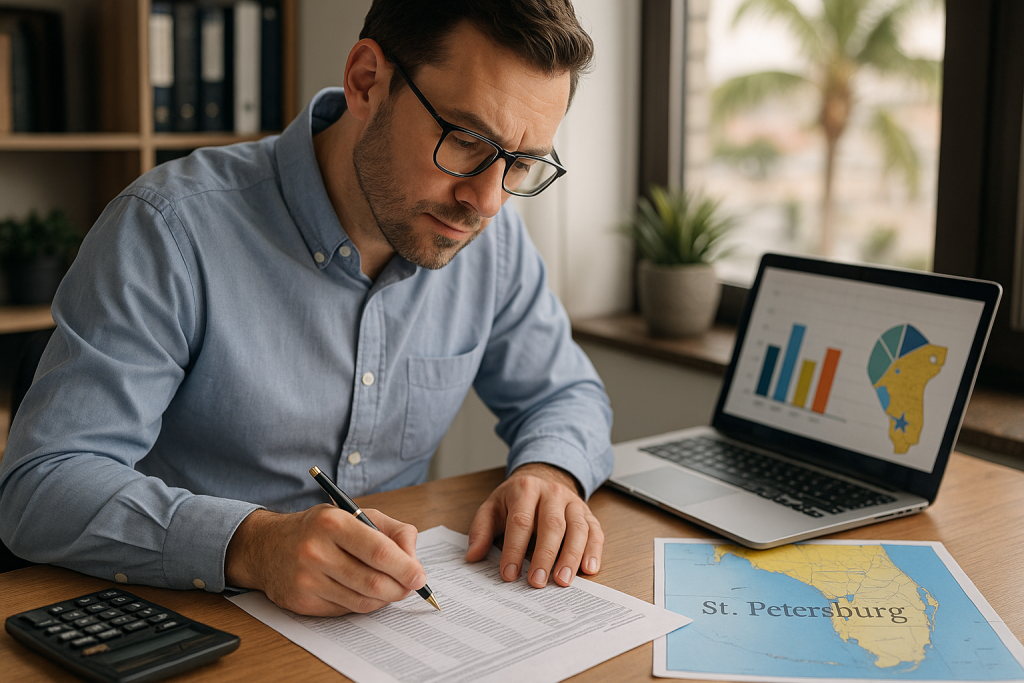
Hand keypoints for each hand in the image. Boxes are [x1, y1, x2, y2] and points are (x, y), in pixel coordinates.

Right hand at [225, 506, 425, 615]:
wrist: (268, 546)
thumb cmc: (320, 528)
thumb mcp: (356, 515)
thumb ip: (392, 531)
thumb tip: (414, 560)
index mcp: (333, 522)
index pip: (379, 551)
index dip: (405, 568)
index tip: (420, 577)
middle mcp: (316, 551)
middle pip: (373, 582)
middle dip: (400, 588)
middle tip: (410, 587)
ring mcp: (306, 580)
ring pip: (362, 602)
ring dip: (384, 599)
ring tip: (390, 588)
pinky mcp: (301, 603)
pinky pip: (345, 611)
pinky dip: (362, 605)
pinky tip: (361, 592)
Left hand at [466, 463, 602, 587]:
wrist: (542, 477)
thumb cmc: (516, 499)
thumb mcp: (492, 507)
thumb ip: (481, 530)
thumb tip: (473, 555)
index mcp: (525, 490)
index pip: (521, 521)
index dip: (515, 549)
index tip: (509, 574)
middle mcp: (553, 493)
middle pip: (552, 525)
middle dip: (545, 555)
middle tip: (537, 582)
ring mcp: (573, 503)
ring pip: (577, 529)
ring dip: (571, 556)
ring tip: (563, 580)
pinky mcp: (588, 513)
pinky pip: (595, 531)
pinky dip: (594, 551)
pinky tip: (589, 569)